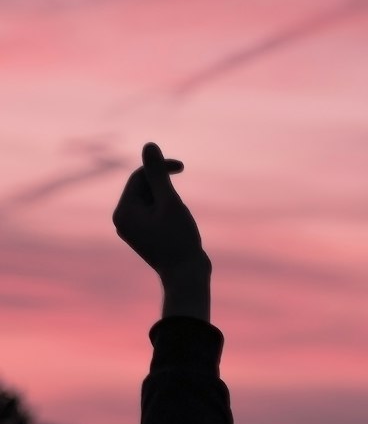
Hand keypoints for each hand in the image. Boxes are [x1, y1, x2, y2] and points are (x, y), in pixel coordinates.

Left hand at [112, 143, 208, 277]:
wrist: (188, 278)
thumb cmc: (179, 241)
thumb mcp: (170, 202)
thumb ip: (158, 173)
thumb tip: (149, 145)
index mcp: (123, 212)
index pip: (139, 176)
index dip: (160, 168)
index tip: (181, 166)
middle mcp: (123, 220)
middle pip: (145, 189)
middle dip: (167, 192)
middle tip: (180, 213)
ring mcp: (133, 230)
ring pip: (153, 200)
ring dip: (170, 204)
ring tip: (180, 226)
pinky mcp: (145, 235)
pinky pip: (156, 213)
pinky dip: (170, 214)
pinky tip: (179, 231)